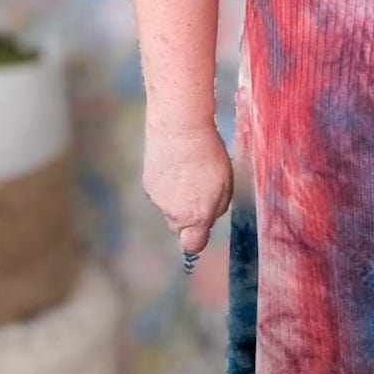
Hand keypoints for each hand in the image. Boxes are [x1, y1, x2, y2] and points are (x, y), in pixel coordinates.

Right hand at [142, 121, 233, 258]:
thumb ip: (218, 208)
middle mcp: (174, 213)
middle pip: (180, 227)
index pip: (193, 245)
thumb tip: (208, 218)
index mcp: (197, 216)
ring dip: (177, 199)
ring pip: (169, 208)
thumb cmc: (208, 154)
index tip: (204, 227)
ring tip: (188, 173)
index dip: (198, 238)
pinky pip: (159, 193)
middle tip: (200, 194)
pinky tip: (175, 166)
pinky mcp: (147, 184)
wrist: (179, 128)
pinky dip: (166, 185)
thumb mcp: (226, 184)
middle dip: (189, 218)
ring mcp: (158, 200)